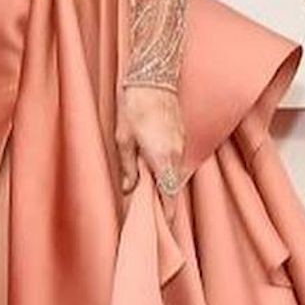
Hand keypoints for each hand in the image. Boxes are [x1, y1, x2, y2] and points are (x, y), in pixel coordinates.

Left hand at [116, 82, 184, 219]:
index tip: (160, 228)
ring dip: (165, 185)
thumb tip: (129, 190)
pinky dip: (168, 170)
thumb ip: (128, 167)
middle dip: (164, 202)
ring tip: (149, 194)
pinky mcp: (181, 136)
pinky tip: (154, 170)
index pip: (169, 196)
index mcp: (162, 158)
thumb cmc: (134, 105)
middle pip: (174, 188)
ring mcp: (181, 144)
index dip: (166, 214)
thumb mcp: (123, 138)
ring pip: (176, 174)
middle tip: (149, 214)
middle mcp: (177, 154)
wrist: (153, 76)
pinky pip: (177, 161)